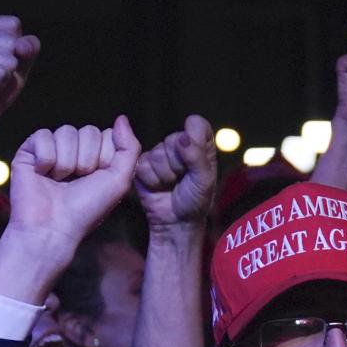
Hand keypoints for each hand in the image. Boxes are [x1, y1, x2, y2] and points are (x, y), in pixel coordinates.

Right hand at [6, 118, 140, 255]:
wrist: (53, 227)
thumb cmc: (86, 209)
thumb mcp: (119, 180)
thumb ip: (129, 148)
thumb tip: (121, 118)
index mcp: (96, 156)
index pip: (107, 134)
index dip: (105, 157)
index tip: (96, 179)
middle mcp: (74, 150)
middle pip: (88, 131)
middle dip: (86, 160)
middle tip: (76, 181)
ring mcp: (52, 148)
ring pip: (66, 131)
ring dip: (66, 162)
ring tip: (59, 181)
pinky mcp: (29, 150)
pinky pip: (43, 135)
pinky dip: (46, 159)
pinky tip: (42, 174)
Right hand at [134, 115, 217, 234]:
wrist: (175, 221)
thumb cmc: (195, 201)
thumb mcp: (204, 181)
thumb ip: (196, 157)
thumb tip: (182, 137)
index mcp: (200, 144)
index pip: (197, 124)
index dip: (193, 139)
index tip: (195, 157)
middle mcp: (180, 145)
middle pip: (172, 139)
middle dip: (178, 164)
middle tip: (182, 179)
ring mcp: (160, 154)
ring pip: (157, 154)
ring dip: (165, 175)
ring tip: (171, 184)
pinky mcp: (143, 164)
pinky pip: (143, 165)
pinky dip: (152, 180)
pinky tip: (158, 187)